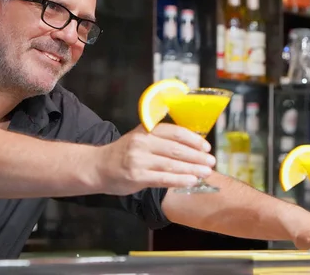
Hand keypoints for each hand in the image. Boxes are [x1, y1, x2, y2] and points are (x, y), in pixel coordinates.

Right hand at [97, 123, 215, 194]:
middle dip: (197, 156)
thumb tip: (192, 145)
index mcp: (147, 130)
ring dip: (192, 169)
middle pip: (176, 149)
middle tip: (211, 161)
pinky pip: (163, 178)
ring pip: (172, 164)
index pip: (175, 132)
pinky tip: (192, 180)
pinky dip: (180, 180)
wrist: (98, 167)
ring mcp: (139, 160)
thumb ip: (161, 138)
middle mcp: (143, 142)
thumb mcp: (141, 137)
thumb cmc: (125, 153)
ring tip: (206, 172)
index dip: (193, 139)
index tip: (206, 146)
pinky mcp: (136, 176)